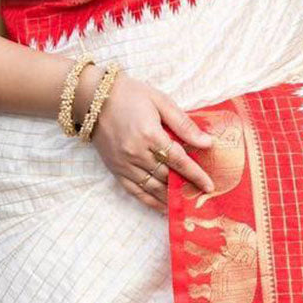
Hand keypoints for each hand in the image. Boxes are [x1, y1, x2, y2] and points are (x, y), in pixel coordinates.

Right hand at [78, 68, 215, 213]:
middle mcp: (136, 153)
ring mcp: (124, 164)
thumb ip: (183, 124)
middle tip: (202, 196)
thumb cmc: (130, 95)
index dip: (195, 174)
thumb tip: (206, 143)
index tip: (209, 185)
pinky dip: (150, 202)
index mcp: (149, 134)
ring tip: (187, 203)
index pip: (178, 160)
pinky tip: (163, 208)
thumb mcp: (160, 101)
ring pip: (153, 188)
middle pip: (167, 176)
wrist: (93, 98)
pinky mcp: (115, 169)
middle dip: (186, 187)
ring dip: (171, 198)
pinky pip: (135, 192)